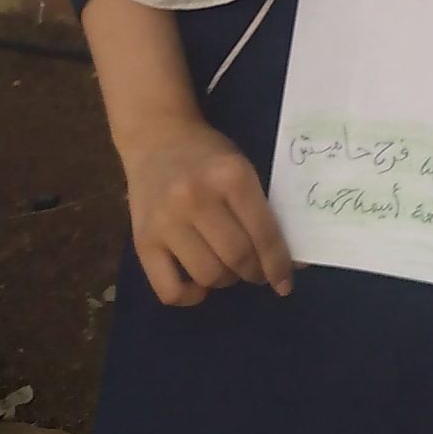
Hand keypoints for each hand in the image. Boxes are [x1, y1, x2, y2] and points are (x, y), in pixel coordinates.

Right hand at [122, 114, 294, 308]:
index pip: (263, 233)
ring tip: (230, 270)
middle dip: (255, 273)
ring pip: (207, 275)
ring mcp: (165, 222)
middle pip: (236, 257)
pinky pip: (168, 290)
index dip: (278, 264)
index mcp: (231, 176)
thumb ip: (262, 208)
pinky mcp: (142, 242)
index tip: (285, 282)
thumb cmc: (208, 154)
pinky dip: (190, 296)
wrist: (156, 137)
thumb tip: (290, 260)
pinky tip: (200, 285)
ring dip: (226, 281)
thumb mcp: (242, 167)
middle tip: (258, 272)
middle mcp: (196, 199)